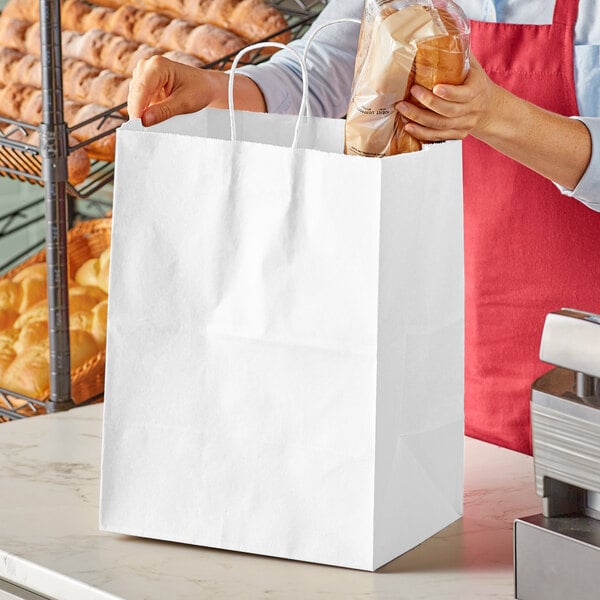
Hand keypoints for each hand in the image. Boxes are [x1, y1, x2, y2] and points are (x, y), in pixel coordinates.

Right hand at [128, 56, 266, 126]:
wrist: (205, 87)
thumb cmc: (198, 91)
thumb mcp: (184, 103)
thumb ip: (163, 111)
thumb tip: (144, 120)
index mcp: (157, 66)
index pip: (142, 88)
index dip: (137, 108)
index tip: (136, 125)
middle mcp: (147, 66)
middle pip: (136, 93)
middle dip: (138, 112)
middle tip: (142, 132)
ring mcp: (143, 75)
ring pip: (135, 98)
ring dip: (141, 112)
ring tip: (150, 126)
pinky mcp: (144, 85)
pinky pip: (138, 101)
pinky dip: (143, 111)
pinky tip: (150, 120)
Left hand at [395, 54, 590, 190]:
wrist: (488, 108)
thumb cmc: (475, 83)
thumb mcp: (473, 67)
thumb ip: (459, 56)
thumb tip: (440, 36)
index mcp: (476, 91)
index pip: (463, 95)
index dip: (449, 93)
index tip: (434, 87)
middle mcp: (471, 110)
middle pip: (448, 111)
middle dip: (428, 104)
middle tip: (411, 93)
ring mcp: (464, 125)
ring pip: (440, 126)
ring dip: (419, 119)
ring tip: (402, 111)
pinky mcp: (457, 135)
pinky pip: (438, 137)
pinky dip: (422, 133)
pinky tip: (409, 127)